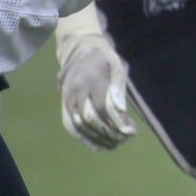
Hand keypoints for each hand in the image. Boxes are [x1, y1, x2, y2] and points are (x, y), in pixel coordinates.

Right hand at [56, 23, 134, 151]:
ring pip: (78, 124)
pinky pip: (70, 124)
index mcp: (92, 79)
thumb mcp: (118, 68)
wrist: (82, 50)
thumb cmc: (106, 60)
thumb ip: (119, 89)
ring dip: (96, 138)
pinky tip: (96, 145)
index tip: (130, 132)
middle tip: (123, 140)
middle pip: (90, 118)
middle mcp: (77, 90)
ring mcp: (68, 97)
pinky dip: (83, 137)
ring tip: (113, 145)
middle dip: (107, 132)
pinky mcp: (65, 103)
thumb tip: (121, 112)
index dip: (116, 122)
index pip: (102, 107)